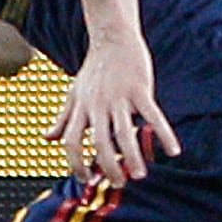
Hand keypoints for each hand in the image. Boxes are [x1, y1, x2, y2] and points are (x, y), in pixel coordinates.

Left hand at [51, 31, 178, 182]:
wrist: (112, 39)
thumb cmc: (94, 70)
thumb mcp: (74, 94)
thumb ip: (63, 119)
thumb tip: (47, 138)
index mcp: (81, 108)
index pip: (72, 141)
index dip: (76, 163)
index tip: (87, 179)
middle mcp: (97, 105)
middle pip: (99, 143)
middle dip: (108, 167)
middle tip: (119, 183)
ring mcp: (119, 98)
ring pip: (124, 134)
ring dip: (132, 158)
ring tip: (140, 175)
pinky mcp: (140, 90)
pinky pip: (153, 116)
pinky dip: (164, 134)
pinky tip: (173, 151)